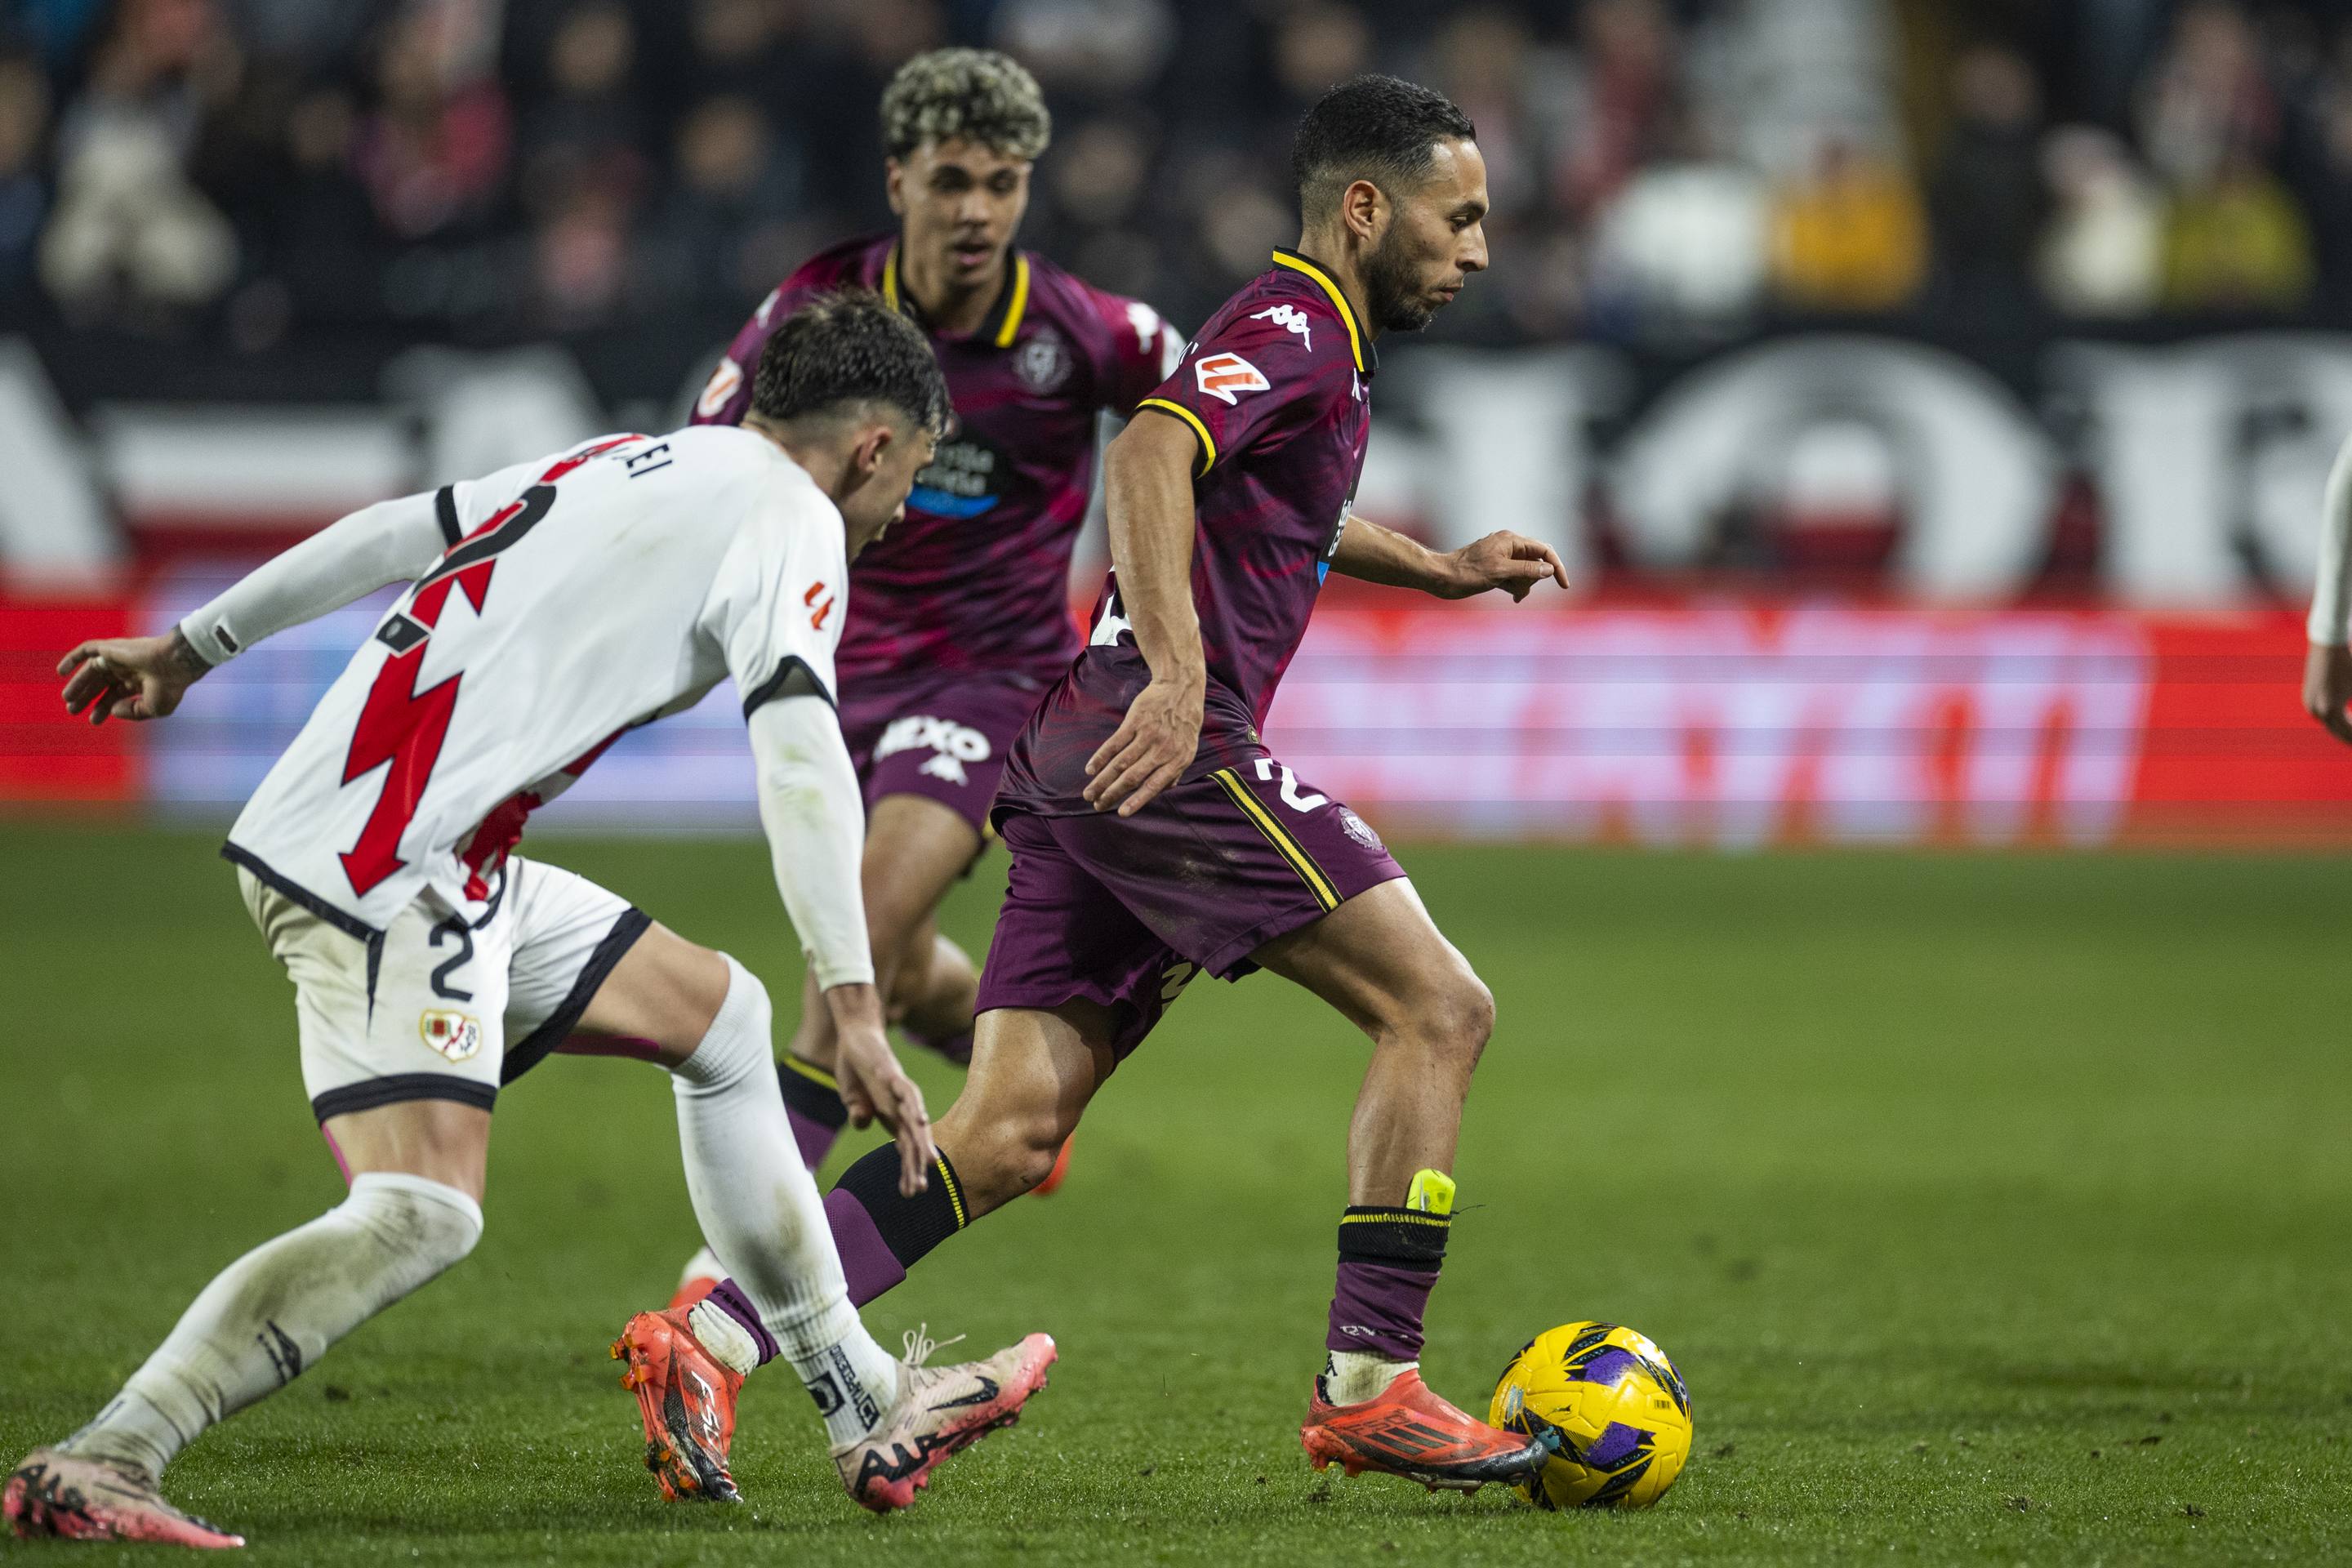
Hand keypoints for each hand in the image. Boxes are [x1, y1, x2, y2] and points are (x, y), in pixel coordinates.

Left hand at [58, 628, 209, 725]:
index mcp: (139, 682)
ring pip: (92, 670)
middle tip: (72, 710)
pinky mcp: (111, 648)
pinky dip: (72, 658)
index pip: (116, 695)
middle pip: (100, 684)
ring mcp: (119, 657)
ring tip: (66, 699)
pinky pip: (87, 649)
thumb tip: (111, 709)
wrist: (175, 663)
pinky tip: (61, 672)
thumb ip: (131, 712)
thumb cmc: (169, 687)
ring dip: (78, 684)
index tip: (93, 720)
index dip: (103, 708)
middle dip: (86, 697)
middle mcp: (128, 669)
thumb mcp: (153, 709)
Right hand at [824, 982, 935, 1196]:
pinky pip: (907, 1093)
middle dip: (916, 1166)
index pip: (903, 1148)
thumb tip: (863, 1122)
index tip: (909, 1193)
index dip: (906, 1169)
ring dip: (922, 1142)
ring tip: (930, 1164)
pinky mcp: (892, 1075)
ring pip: (915, 1121)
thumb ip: (858, 1113)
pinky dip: (915, 1107)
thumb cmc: (856, 1068)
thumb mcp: (851, 1097)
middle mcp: (900, 1107)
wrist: (856, 1035)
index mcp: (890, 1116)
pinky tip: (922, 1122)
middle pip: (913, 1140)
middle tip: (920, 1191)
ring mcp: (899, 1091)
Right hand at [1083, 672, 1202, 815]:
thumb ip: (1176, 769)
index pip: (1154, 786)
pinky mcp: (1135, 721)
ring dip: (1102, 780)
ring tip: (1089, 793)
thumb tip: (1166, 789)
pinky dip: (1100, 757)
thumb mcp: (1188, 748)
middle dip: (1112, 794)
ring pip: (1120, 763)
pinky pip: (1114, 743)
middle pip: (1132, 776)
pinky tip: (1090, 769)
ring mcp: (1147, 735)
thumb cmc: (1184, 722)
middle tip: (1097, 805)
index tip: (1121, 813)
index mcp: (1177, 760)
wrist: (1180, 688)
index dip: (1137, 801)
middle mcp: (1162, 750)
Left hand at [1442, 531, 1570, 601]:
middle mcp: (1508, 546)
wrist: (1441, 578)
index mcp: (1511, 540)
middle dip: (1533, 579)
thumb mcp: (1500, 572)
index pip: (1544, 550)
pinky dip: (1515, 586)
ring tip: (1511, 594)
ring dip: (1523, 585)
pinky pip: (1514, 577)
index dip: (1556, 567)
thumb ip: (1526, 570)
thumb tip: (1549, 570)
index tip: (1564, 585)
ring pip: (1525, 572)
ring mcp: (1501, 557)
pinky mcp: (1495, 569)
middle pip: (1536, 562)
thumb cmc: (1467, 573)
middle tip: (1518, 590)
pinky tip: (1512, 595)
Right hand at [2304, 642, 2351, 747]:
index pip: (2348, 733)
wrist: (2327, 643)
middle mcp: (2315, 710)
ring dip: (2344, 727)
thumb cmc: (2348, 662)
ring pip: (2330, 723)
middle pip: (2337, 732)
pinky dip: (2336, 718)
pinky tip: (2347, 717)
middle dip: (2350, 736)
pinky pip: (2323, 713)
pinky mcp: (2308, 696)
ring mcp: (2309, 703)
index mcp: (2330, 709)